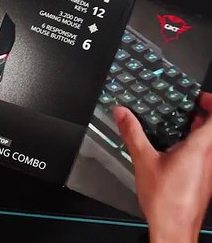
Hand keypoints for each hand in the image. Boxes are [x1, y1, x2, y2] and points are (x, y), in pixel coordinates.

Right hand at [115, 94, 211, 242]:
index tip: (199, 99)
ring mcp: (211, 170)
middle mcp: (211, 158)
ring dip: (201, 133)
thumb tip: (123, 114)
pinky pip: (207, 157)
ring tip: (181, 128)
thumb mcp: (143, 160)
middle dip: (204, 116)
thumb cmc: (166, 200)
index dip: (211, 103)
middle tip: (188, 109)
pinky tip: (176, 152)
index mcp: (200, 149)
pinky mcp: (207, 180)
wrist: (174, 228)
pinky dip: (197, 148)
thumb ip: (133, 133)